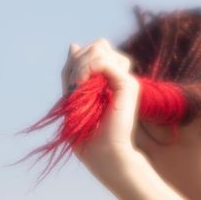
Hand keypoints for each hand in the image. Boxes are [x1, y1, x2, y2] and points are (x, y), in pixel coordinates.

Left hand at [63, 38, 141, 186]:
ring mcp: (125, 79)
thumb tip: (73, 44)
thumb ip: (73, 72)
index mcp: (108, 80)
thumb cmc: (87, 136)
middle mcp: (119, 77)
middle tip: (74, 86)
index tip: (71, 84)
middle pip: (97, 46)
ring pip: (101, 48)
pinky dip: (87, 68)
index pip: (92, 51)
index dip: (77, 60)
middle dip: (79, 61)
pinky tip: (82, 84)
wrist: (104, 155)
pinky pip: (103, 61)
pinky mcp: (128, 84)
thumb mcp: (72, 98)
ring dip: (82, 64)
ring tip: (78, 85)